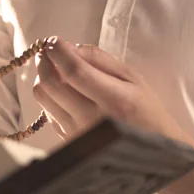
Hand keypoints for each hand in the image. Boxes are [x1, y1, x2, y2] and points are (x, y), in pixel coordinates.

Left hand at [33, 39, 193, 145]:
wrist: (150, 152)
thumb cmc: (145, 110)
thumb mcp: (132, 78)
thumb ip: (99, 59)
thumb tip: (69, 47)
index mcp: (114, 100)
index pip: (74, 72)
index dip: (58, 52)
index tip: (53, 41)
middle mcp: (91, 120)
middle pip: (50, 84)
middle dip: (44, 61)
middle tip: (48, 50)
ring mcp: (76, 133)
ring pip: (43, 98)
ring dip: (42, 77)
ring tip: (54, 68)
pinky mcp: (67, 141)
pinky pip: (47, 111)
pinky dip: (50, 95)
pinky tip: (62, 90)